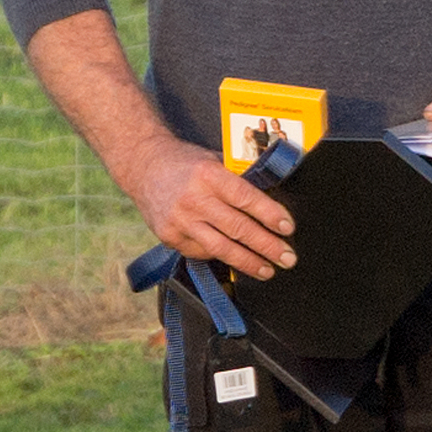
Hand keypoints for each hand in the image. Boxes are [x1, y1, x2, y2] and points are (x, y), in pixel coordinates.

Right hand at [126, 136, 297, 281]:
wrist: (144, 167)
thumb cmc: (187, 163)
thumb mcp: (214, 161)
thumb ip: (239, 179)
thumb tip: (272, 201)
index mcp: (209, 175)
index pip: (245, 198)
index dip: (269, 215)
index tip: (287, 228)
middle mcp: (194, 199)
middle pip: (237, 228)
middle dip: (266, 246)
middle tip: (287, 258)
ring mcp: (180, 221)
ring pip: (221, 248)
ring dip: (248, 262)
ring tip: (268, 270)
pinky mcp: (170, 237)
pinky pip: (202, 252)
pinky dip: (222, 257)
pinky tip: (237, 259)